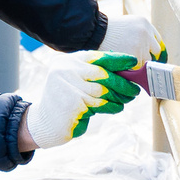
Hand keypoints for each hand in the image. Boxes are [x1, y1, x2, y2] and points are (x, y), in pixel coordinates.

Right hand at [20, 52, 141, 149]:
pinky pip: (101, 105)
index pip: (98, 57)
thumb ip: (93, 74)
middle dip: (123, 83)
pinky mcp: (75, 105)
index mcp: (67, 61)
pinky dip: (112, 107)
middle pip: (104, 75)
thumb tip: (125, 72)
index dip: (118, 59)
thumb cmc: (66, 100)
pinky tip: (116, 108)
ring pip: (104, 92)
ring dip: (119, 98)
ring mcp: (69, 88)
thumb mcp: (75, 80)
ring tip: (126, 100)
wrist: (45, 123)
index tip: (133, 62)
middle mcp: (66, 71)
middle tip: (134, 89)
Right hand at [99, 13, 164, 62]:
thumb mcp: (127, 24)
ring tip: (125, 59)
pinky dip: (132, 68)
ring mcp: (142, 46)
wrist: (95, 33)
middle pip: (156, 50)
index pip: (157, 38)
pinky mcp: (136, 57)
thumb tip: (150, 47)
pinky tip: (123, 62)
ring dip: (139, 62)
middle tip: (136, 57)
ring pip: (147, 60)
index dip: (151, 46)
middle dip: (147, 54)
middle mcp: (146, 33)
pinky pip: (139, 67)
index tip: (148, 52)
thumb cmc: (108, 31)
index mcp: (144, 23)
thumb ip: (140, 33)